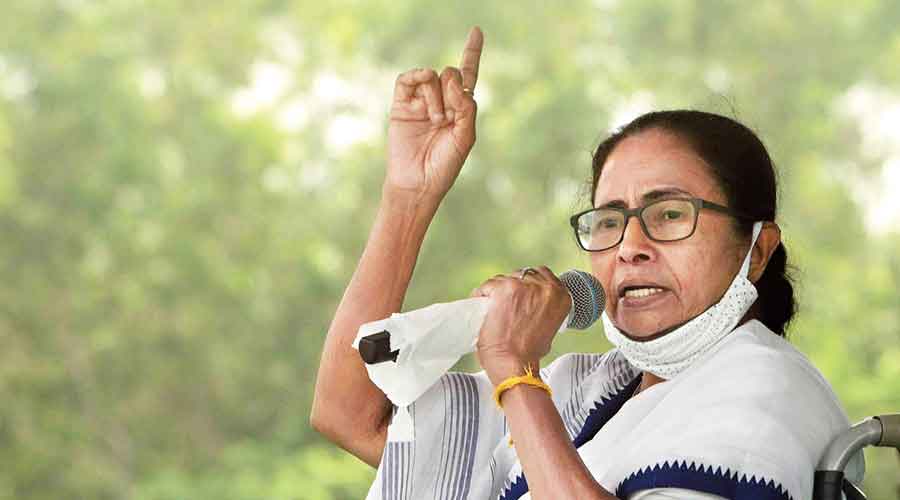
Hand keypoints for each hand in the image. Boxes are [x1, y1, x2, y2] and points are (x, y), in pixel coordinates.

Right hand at [384, 26, 482, 201]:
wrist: (417, 183)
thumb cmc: (444, 165)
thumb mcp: (465, 138)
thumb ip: (467, 108)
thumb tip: (451, 81)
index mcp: (459, 108)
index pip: (467, 75)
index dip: (471, 52)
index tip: (476, 31)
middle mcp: (441, 101)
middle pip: (451, 73)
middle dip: (454, 89)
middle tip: (447, 116)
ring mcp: (420, 101)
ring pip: (432, 75)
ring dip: (437, 96)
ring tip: (435, 120)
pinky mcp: (401, 104)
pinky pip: (409, 78)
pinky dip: (419, 81)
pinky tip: (425, 105)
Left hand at [470, 266, 571, 385]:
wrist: (515, 363)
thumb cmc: (529, 353)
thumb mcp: (549, 327)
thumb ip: (544, 309)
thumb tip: (530, 303)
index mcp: (560, 295)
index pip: (541, 275)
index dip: (527, 284)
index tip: (518, 294)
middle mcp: (545, 287)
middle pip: (521, 275)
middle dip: (511, 287)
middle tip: (503, 305)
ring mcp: (524, 286)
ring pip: (503, 279)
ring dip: (495, 291)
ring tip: (491, 310)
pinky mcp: (505, 289)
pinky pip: (487, 286)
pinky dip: (481, 295)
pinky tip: (481, 307)